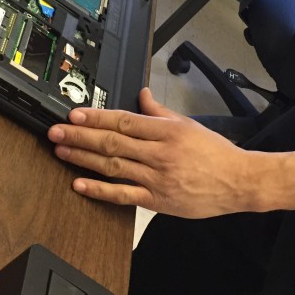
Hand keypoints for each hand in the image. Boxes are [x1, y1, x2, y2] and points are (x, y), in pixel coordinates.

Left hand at [48, 88, 259, 217]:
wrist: (238, 181)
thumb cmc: (216, 153)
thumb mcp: (188, 124)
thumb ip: (161, 111)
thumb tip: (142, 94)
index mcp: (167, 131)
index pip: (124, 120)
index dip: (96, 117)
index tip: (75, 114)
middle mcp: (159, 153)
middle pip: (112, 142)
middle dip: (80, 136)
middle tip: (57, 131)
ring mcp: (157, 178)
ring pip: (113, 166)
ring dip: (84, 158)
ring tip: (62, 151)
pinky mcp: (157, 200)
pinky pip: (124, 195)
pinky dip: (100, 190)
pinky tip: (80, 184)